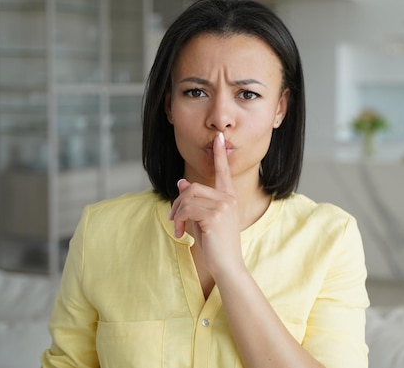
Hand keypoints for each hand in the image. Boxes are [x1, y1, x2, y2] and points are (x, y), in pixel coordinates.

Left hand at [169, 132, 242, 275]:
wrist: (228, 266)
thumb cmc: (217, 244)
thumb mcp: (204, 219)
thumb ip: (195, 201)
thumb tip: (181, 183)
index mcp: (228, 197)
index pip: (223, 171)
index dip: (219, 154)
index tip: (219, 137)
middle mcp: (228, 198)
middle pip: (193, 187)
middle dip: (178, 202)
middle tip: (174, 219)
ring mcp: (223, 206)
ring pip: (188, 198)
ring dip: (177, 213)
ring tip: (179, 228)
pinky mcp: (214, 216)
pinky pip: (187, 210)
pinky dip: (180, 222)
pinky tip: (182, 234)